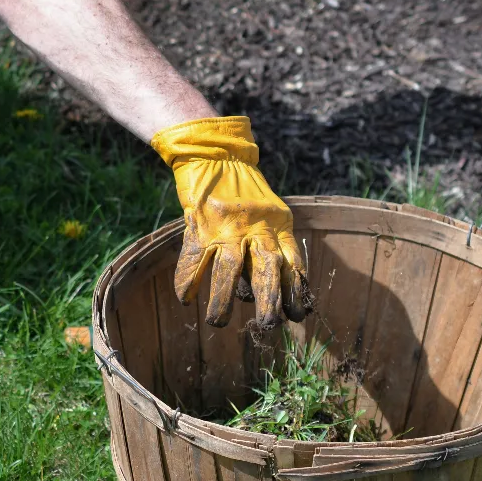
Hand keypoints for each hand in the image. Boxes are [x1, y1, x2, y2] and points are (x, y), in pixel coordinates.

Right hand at [151, 117, 312, 328]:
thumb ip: (268, 245)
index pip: (292, 262)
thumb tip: (257, 291)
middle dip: (269, 300)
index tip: (297, 315)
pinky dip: (188, 282)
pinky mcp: (199, 225)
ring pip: (229, 269)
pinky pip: (194, 259)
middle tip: (267, 326)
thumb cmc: (244, 190)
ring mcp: (226, 226)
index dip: (296, 291)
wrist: (216, 153)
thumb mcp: (269, 213)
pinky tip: (185, 298)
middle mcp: (255, 226)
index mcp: (278, 223)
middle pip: (267, 268)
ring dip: (222, 299)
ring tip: (217, 322)